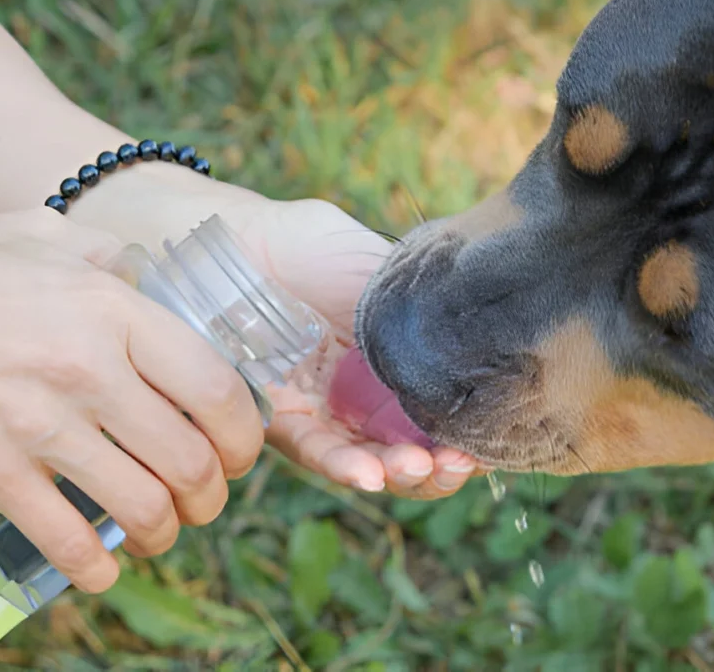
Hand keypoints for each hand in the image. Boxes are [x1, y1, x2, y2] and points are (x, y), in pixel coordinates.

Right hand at [0, 208, 263, 592]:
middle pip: (189, 461)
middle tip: (207, 497)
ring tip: (163, 529)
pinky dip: (94, 566)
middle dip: (212, 495)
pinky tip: (104, 568)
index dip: (246, 436)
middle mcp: (86, 372)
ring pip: (141, 507)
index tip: (242, 451)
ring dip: (165, 531)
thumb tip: (145, 278)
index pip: (216, 390)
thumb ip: (107, 259)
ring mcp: (37, 425)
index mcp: (115, 315)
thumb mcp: (45, 241)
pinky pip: (64, 537)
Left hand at [66, 164, 480, 500]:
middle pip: (413, 446)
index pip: (441, 409)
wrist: (229, 238)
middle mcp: (365, 392)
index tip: (485, 440)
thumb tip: (479, 339)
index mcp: (397, 357)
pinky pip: (316, 451)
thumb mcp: (374, 266)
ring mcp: (325, 409)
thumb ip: (419, 307)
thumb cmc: (305, 244)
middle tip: (456, 464)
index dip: (466, 433)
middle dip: (440, 465)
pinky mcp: (279, 420)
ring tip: (419, 469)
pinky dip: (346, 467)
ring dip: (400, 474)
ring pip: (371, 459)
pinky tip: (371, 474)